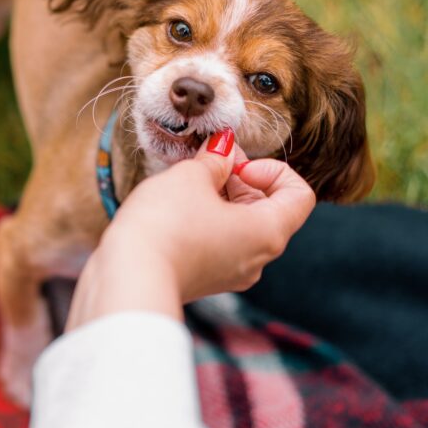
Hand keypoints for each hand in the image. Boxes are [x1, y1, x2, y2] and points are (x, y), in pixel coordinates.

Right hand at [65, 130, 315, 329]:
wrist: (128, 278)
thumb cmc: (165, 225)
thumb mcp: (191, 177)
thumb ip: (215, 159)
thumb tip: (224, 149)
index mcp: (268, 232)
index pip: (299, 195)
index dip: (273, 169)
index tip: (236, 166)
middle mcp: (257, 258)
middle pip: (267, 208)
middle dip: (239, 178)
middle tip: (206, 162)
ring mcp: (231, 272)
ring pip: (240, 225)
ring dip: (219, 197)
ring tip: (185, 181)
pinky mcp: (205, 278)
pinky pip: (218, 241)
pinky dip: (205, 218)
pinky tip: (174, 206)